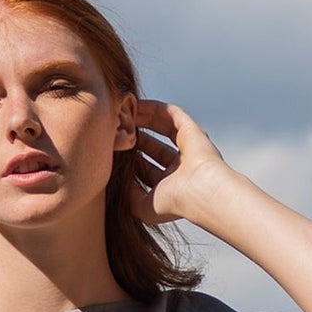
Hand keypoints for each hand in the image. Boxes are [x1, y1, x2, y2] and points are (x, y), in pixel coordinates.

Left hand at [126, 99, 229, 226]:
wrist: (199, 192)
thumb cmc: (173, 203)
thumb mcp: (143, 205)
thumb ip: (130, 194)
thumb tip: (120, 180)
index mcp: (172, 185)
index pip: (147, 168)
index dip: (130, 159)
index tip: (113, 152)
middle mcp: (181, 165)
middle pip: (153, 146)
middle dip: (134, 138)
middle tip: (115, 131)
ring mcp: (188, 146)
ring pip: (162, 128)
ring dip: (143, 119)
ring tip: (123, 113)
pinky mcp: (191, 130)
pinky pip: (171, 114)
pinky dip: (154, 108)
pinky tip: (136, 105)